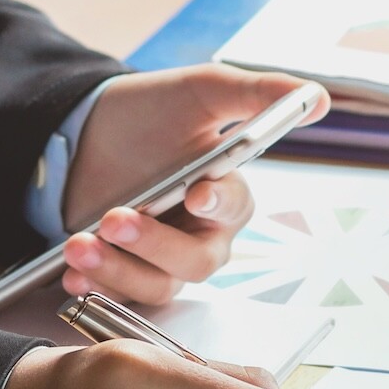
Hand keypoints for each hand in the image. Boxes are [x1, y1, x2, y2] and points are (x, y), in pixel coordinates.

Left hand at [59, 64, 329, 305]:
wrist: (82, 132)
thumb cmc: (149, 113)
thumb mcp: (200, 91)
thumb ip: (256, 94)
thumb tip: (318, 98)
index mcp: (226, 196)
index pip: (234, 207)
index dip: (218, 203)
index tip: (196, 192)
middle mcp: (202, 238)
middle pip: (194, 261)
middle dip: (153, 244)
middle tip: (114, 218)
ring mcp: (162, 263)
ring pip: (156, 285)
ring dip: (117, 269)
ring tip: (79, 243)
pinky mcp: (125, 276)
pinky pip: (117, 298)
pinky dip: (94, 286)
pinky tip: (70, 272)